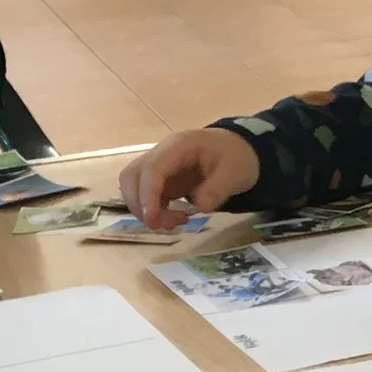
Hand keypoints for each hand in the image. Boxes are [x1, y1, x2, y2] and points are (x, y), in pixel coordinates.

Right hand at [118, 128, 258, 227]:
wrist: (240, 150)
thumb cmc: (237, 157)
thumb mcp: (236, 172)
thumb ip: (217, 189)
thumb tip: (200, 207)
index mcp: (179, 146)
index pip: (152, 169)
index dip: (147, 195)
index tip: (152, 219)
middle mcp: (162, 154)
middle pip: (132, 176)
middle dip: (139, 204)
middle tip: (163, 224)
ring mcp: (160, 167)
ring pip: (134, 187)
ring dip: (145, 210)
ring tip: (177, 221)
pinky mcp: (162, 180)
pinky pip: (147, 196)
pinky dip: (154, 211)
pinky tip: (176, 218)